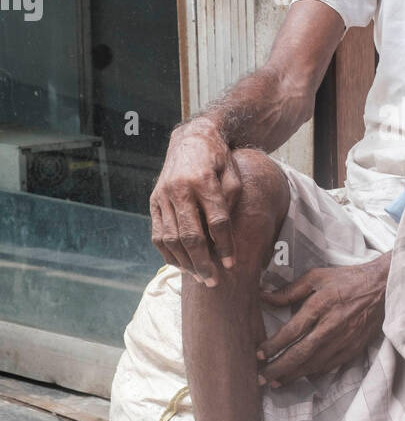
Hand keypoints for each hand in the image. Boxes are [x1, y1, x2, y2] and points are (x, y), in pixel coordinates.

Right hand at [150, 118, 241, 282]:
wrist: (191, 139)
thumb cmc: (219, 160)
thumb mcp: (233, 175)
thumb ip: (230, 204)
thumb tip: (224, 238)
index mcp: (204, 181)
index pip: (216, 222)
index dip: (225, 246)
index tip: (232, 265)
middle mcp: (179, 189)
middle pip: (190, 235)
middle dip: (202, 262)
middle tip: (213, 281)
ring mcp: (163, 196)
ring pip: (170, 238)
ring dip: (184, 262)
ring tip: (198, 276)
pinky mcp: (154, 201)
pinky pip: (157, 233)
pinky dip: (167, 253)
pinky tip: (180, 265)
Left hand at [257, 257, 390, 385]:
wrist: (382, 288)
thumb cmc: (347, 280)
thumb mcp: (317, 276)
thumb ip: (289, 290)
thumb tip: (264, 296)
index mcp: (321, 305)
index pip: (292, 331)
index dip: (273, 346)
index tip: (258, 355)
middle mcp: (331, 326)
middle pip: (300, 353)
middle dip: (278, 369)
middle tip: (260, 379)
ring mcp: (344, 340)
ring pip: (314, 364)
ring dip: (292, 375)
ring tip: (276, 382)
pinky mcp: (354, 348)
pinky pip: (329, 366)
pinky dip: (313, 373)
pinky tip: (301, 375)